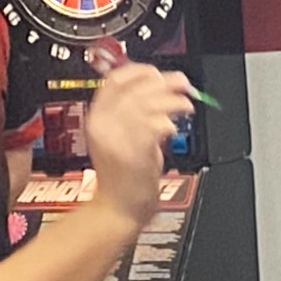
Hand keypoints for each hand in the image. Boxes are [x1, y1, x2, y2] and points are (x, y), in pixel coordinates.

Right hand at [83, 62, 192, 227]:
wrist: (118, 209)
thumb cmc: (122, 176)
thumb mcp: (118, 135)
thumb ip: (131, 111)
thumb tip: (158, 86)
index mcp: (95, 116)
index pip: (114, 80)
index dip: (139, 72)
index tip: (157, 74)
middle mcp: (103, 124)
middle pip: (136, 89)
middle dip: (165, 83)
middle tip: (183, 85)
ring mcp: (117, 139)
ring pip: (148, 106)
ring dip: (172, 102)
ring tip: (185, 106)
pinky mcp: (133, 153)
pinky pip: (154, 127)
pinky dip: (168, 123)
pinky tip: (173, 128)